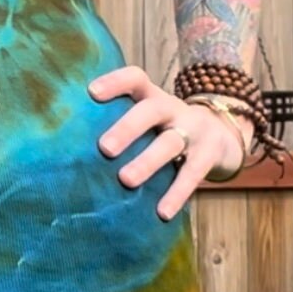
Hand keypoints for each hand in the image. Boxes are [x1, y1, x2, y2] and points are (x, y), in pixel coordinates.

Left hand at [88, 64, 247, 220]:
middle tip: (105, 148)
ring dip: (148, 161)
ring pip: (170, 143)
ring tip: (126, 180)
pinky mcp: (209, 155)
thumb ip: (120, 124)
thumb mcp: (149, 119)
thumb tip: (68, 150)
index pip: (135, 79)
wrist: (223, 135)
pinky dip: (177, 193)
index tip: (91, 93)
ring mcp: (194, 130)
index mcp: (153, 97)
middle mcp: (173, 109)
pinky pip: (193, 173)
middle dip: (128, 128)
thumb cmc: (166, 129)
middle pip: (152, 110)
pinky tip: (161, 212)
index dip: (115, 82)